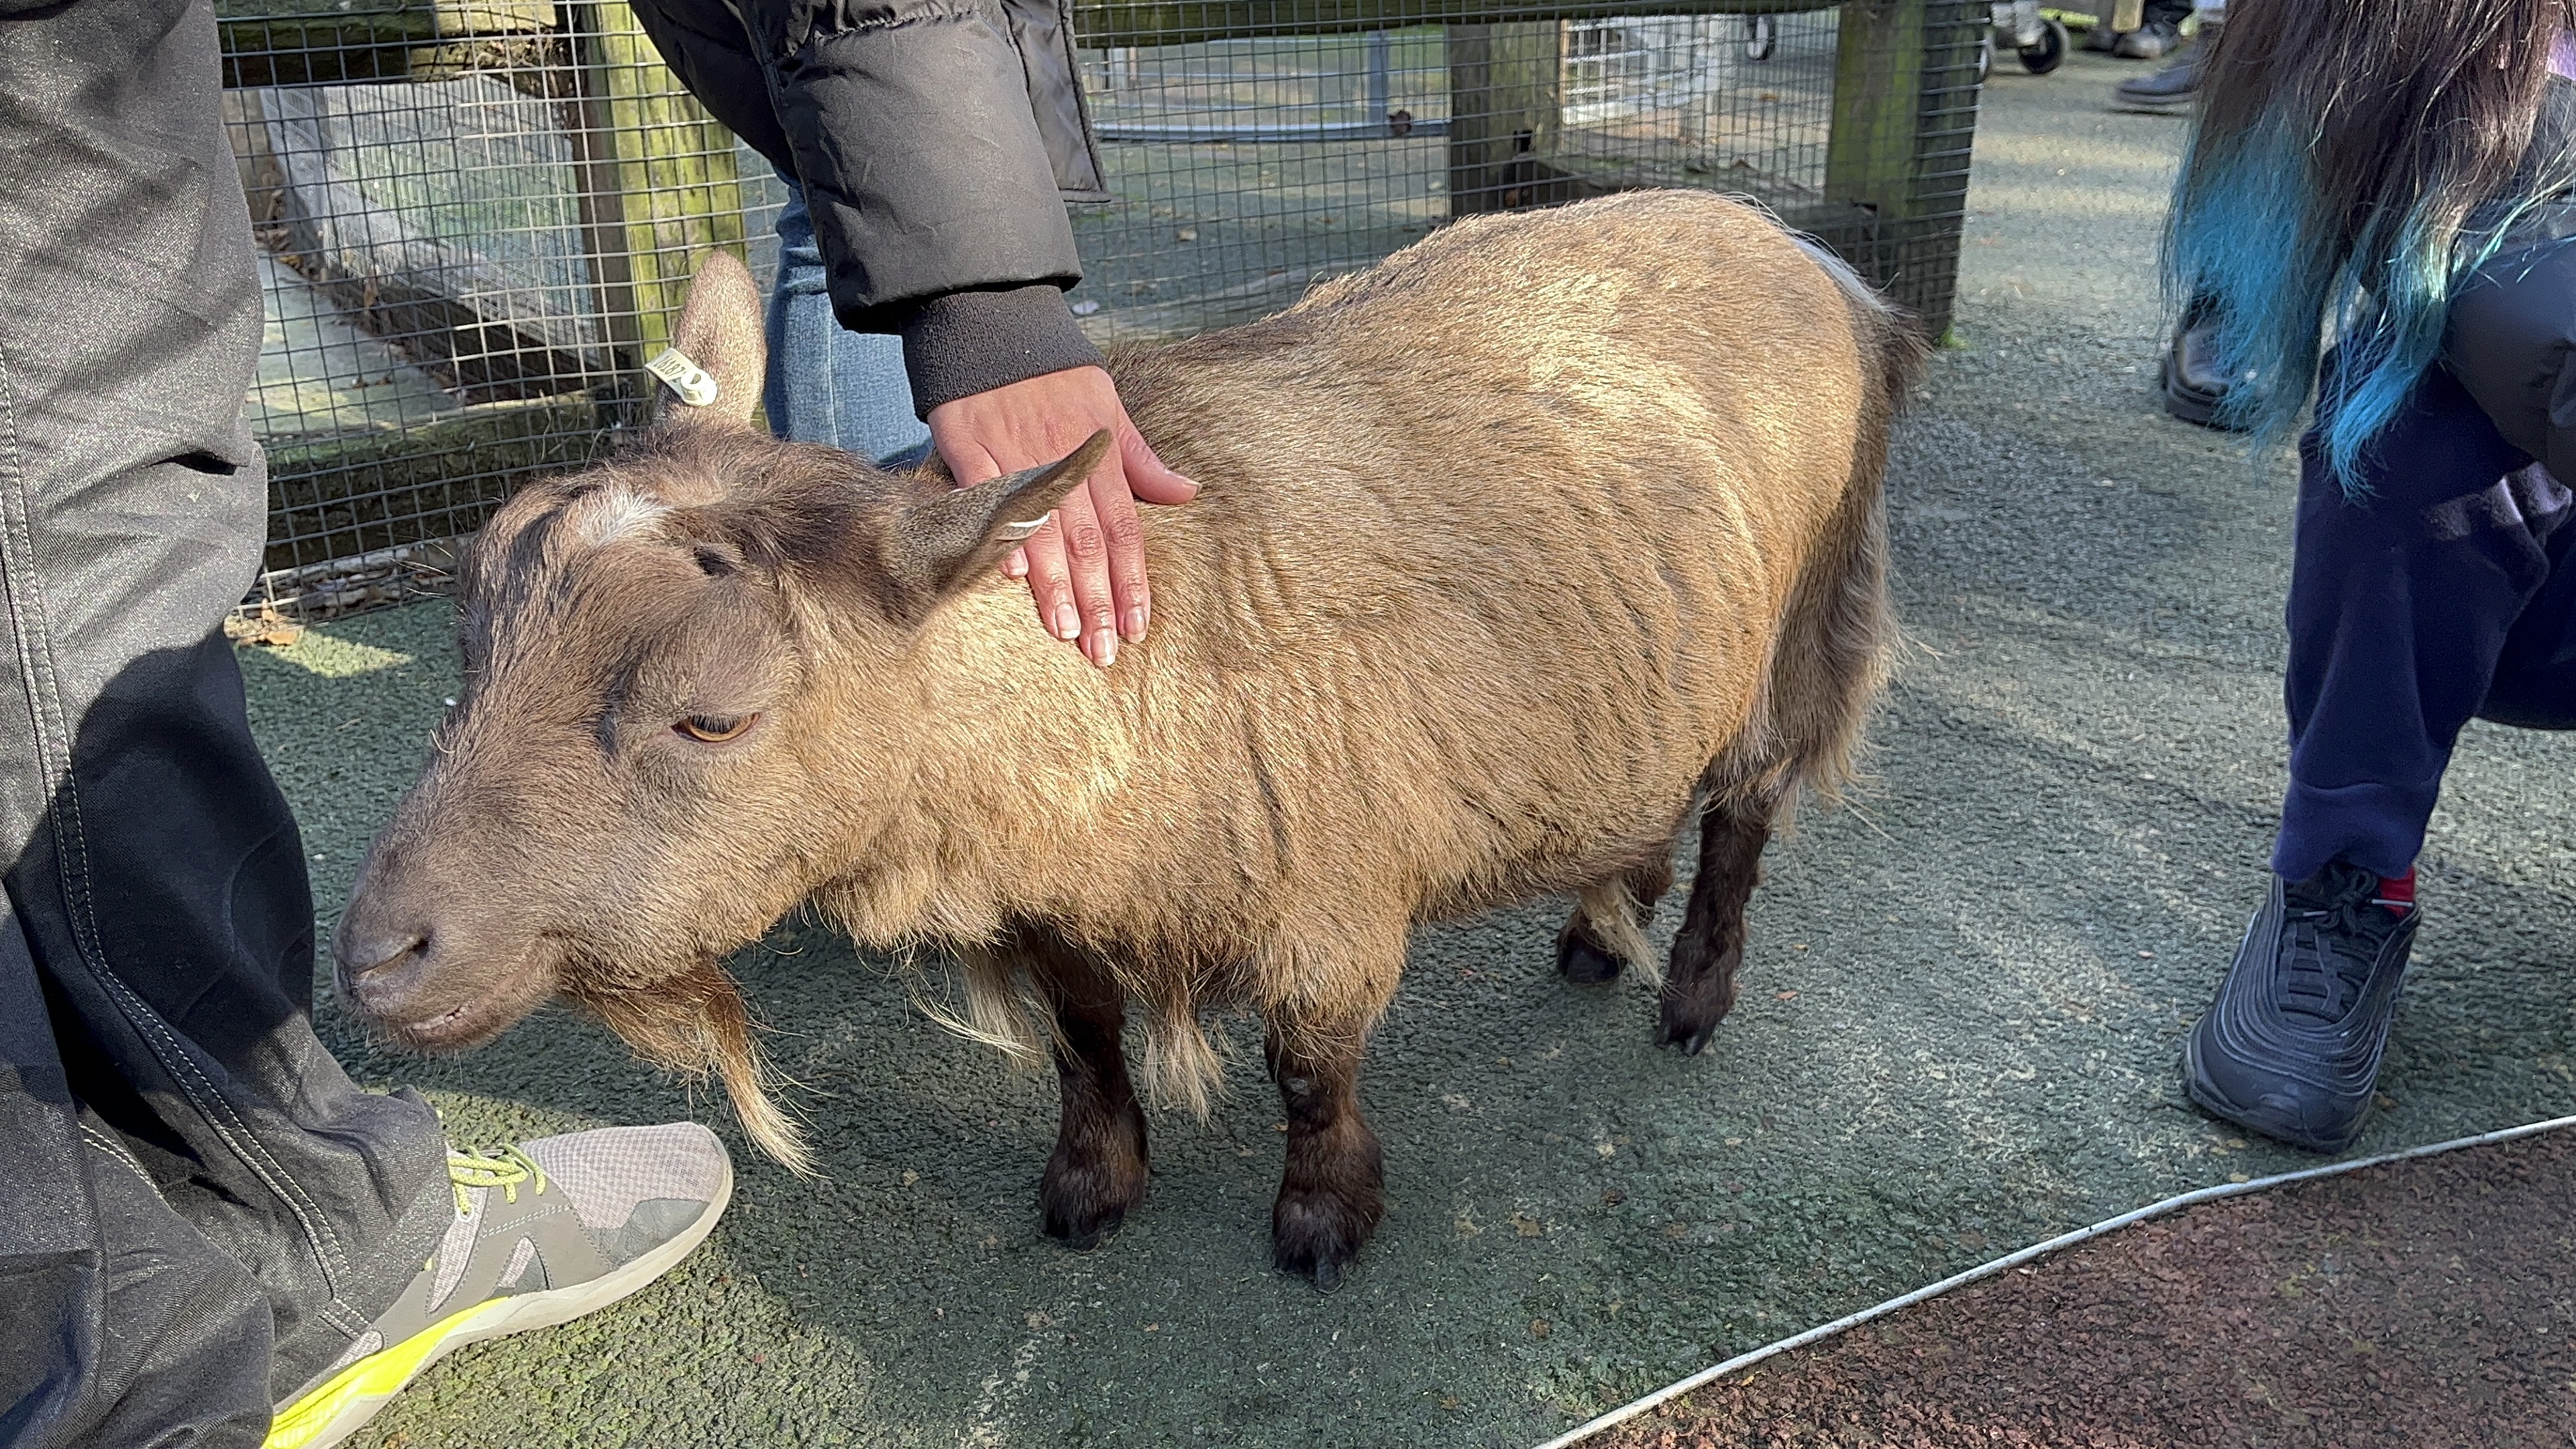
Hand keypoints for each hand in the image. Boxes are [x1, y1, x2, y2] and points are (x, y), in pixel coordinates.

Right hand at [927, 366, 1197, 667]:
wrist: (994, 317)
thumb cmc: (1057, 372)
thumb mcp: (1110, 407)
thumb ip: (1141, 460)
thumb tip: (1189, 494)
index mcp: (1099, 452)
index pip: (1124, 528)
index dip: (1132, 579)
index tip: (1138, 626)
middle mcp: (1062, 456)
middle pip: (1086, 539)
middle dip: (1097, 598)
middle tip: (1102, 649)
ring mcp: (1015, 450)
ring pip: (1041, 526)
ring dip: (1054, 583)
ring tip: (1064, 630)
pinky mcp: (969, 442)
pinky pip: (987, 494)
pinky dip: (999, 532)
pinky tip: (1010, 575)